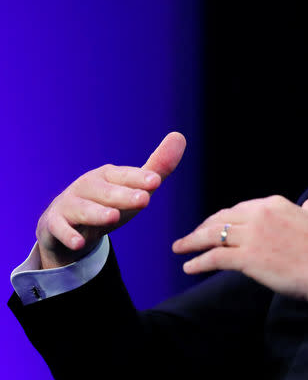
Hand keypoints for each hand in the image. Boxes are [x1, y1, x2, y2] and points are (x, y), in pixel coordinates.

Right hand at [35, 132, 185, 268]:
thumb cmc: (108, 202)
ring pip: (83, 209)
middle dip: (123, 195)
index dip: (140, 178)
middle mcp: (87, 185)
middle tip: (144, 199)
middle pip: (105, 191)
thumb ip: (158, 167)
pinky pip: (61, 229)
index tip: (157, 181)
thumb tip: (180, 136)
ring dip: (97, 213)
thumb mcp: (135, 187)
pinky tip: (79, 243)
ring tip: (113, 217)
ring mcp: (69, 203)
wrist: (69, 225)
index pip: (125, 175)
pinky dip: (69, 235)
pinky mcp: (55, 223)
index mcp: (108, 175)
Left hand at [173, 193, 307, 305]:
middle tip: (192, 237)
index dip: (225, 218)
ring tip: (180, 249)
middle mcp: (260, 214)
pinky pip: (215, 258)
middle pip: (222, 219)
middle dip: (204, 228)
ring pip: (213, 235)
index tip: (216, 225)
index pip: (240, 208)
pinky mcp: (249, 259)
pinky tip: (189, 267)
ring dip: (192, 242)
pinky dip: (199, 261)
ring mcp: (253, 236)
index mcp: (275, 204)